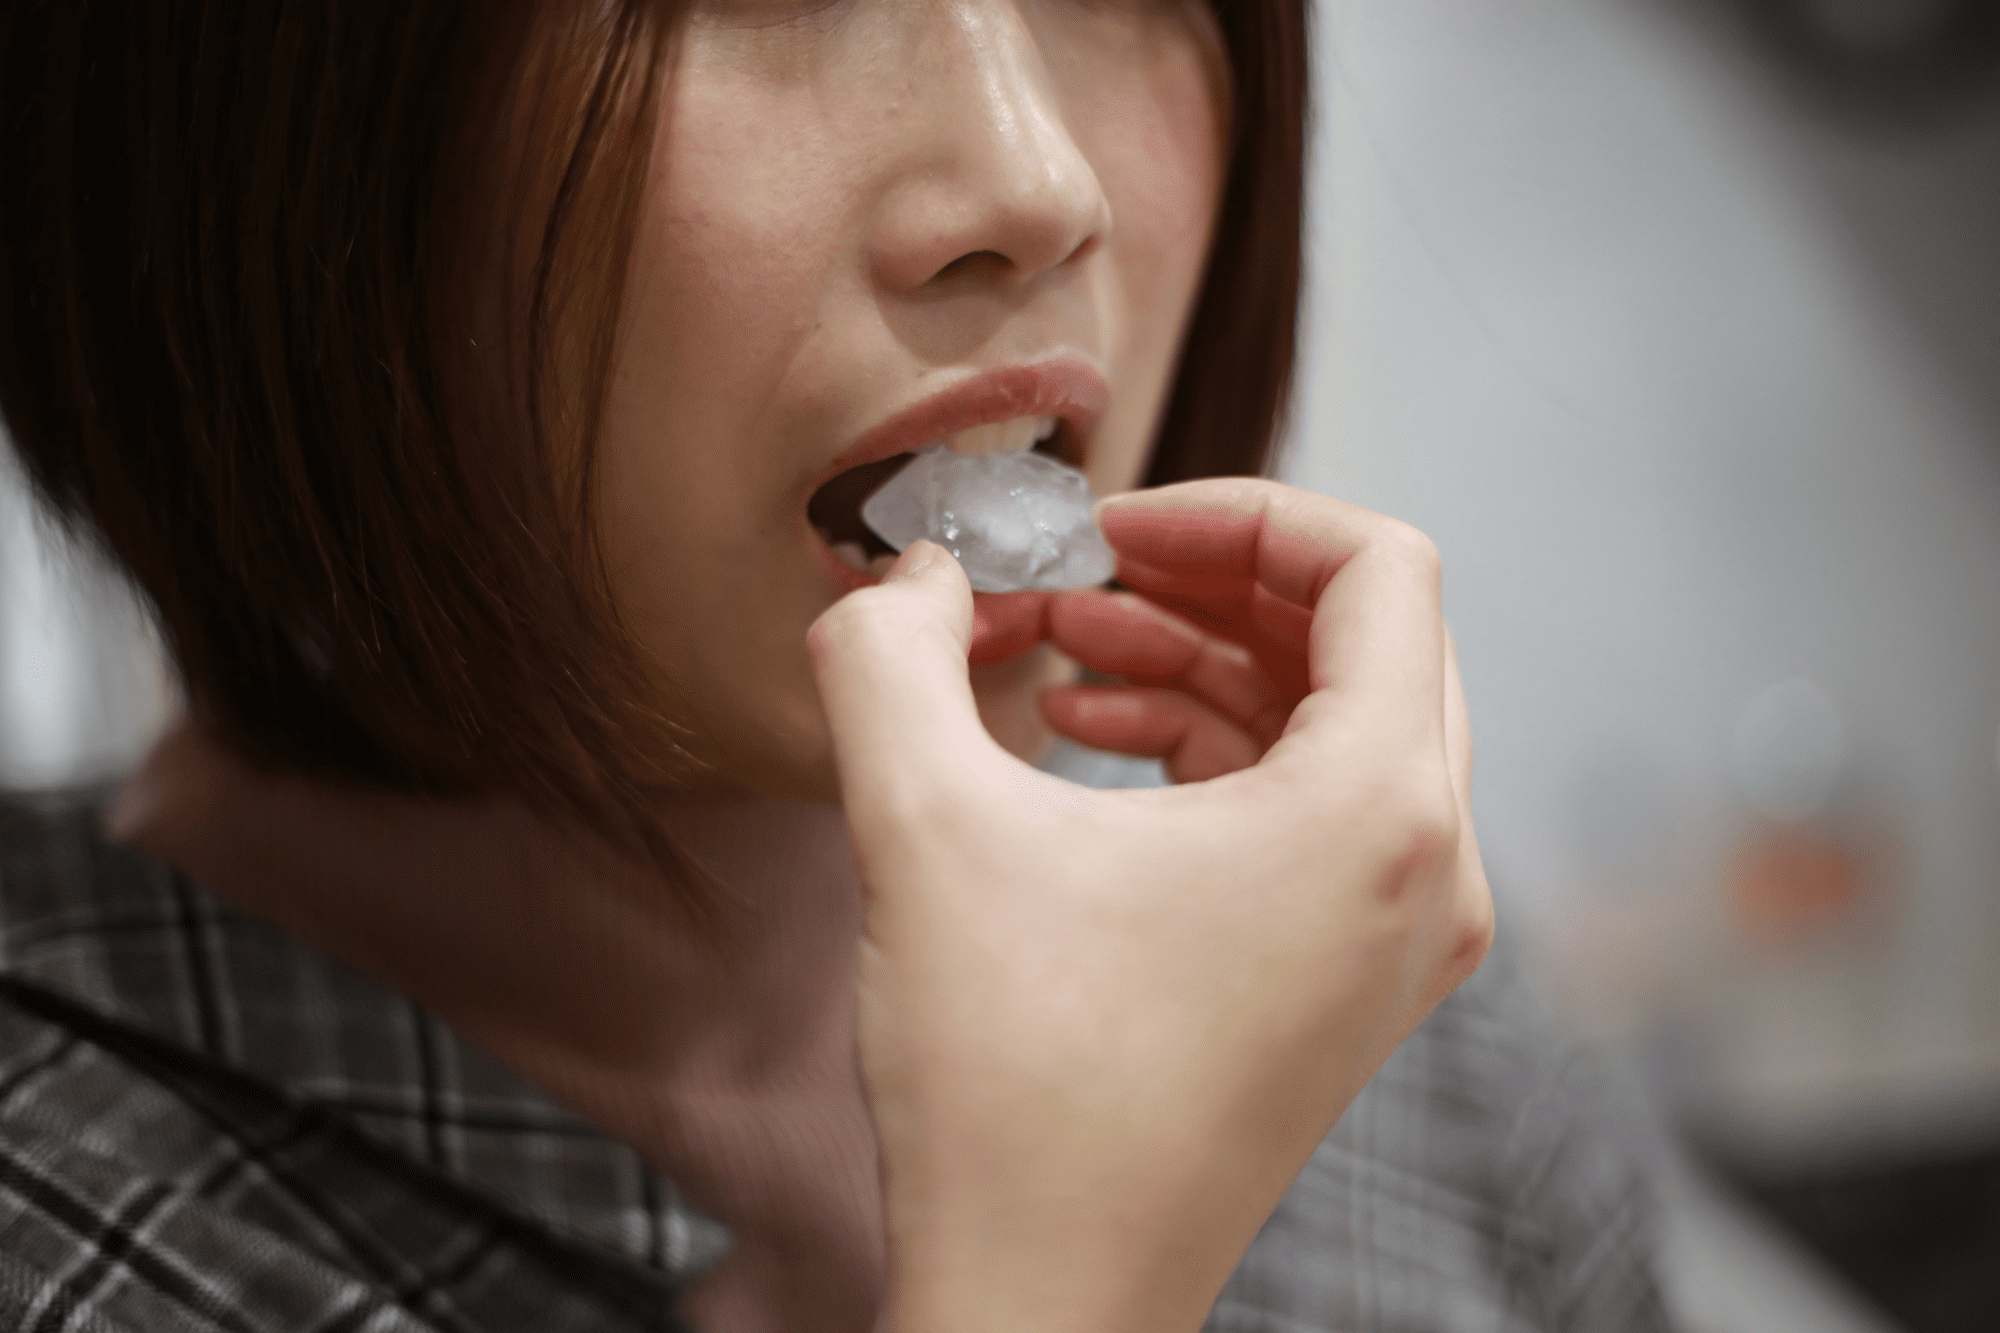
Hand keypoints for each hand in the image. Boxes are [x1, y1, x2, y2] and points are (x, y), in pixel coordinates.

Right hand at [807, 478, 1491, 1332]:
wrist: (1044, 1305)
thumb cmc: (1013, 1094)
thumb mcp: (922, 830)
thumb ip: (890, 655)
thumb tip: (904, 574)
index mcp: (1378, 812)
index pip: (1377, 568)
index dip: (1236, 512)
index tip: (1111, 530)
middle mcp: (1430, 872)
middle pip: (1365, 641)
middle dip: (1214, 586)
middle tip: (1084, 581)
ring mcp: (1401, 942)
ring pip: (1336, 727)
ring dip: (1206, 668)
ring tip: (1064, 665)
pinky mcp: (1348, 990)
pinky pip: (1313, 814)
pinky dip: (1216, 756)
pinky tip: (1091, 753)